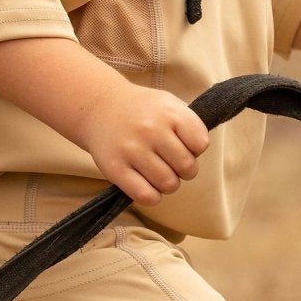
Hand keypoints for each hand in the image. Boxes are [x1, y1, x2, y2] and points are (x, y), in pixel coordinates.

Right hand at [80, 83, 210, 204]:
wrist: (99, 106)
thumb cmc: (141, 110)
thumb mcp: (169, 104)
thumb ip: (189, 124)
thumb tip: (199, 152)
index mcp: (169, 112)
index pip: (200, 144)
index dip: (195, 149)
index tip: (183, 145)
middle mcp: (151, 129)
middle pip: (187, 167)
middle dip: (184, 170)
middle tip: (171, 163)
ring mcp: (132, 149)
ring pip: (168, 184)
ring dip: (168, 183)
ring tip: (158, 172)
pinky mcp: (115, 169)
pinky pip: (146, 195)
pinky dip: (152, 196)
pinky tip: (147, 185)